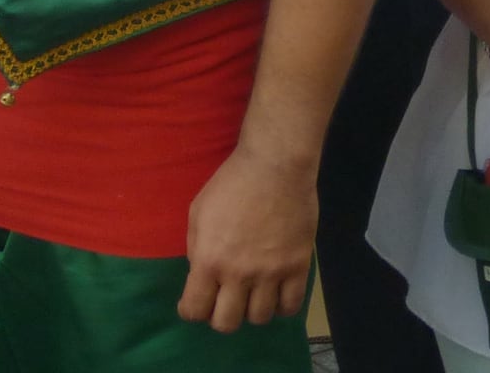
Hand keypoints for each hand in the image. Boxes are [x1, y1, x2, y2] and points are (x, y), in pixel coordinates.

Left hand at [179, 143, 315, 332]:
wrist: (275, 166)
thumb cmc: (231, 183)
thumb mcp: (198, 211)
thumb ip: (197, 248)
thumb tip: (200, 273)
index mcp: (209, 260)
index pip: (195, 309)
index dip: (191, 311)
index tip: (194, 305)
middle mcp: (239, 274)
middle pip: (226, 323)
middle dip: (219, 316)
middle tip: (223, 300)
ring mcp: (271, 273)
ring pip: (259, 318)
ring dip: (251, 310)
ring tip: (251, 294)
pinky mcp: (298, 268)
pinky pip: (290, 307)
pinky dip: (281, 307)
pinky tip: (276, 293)